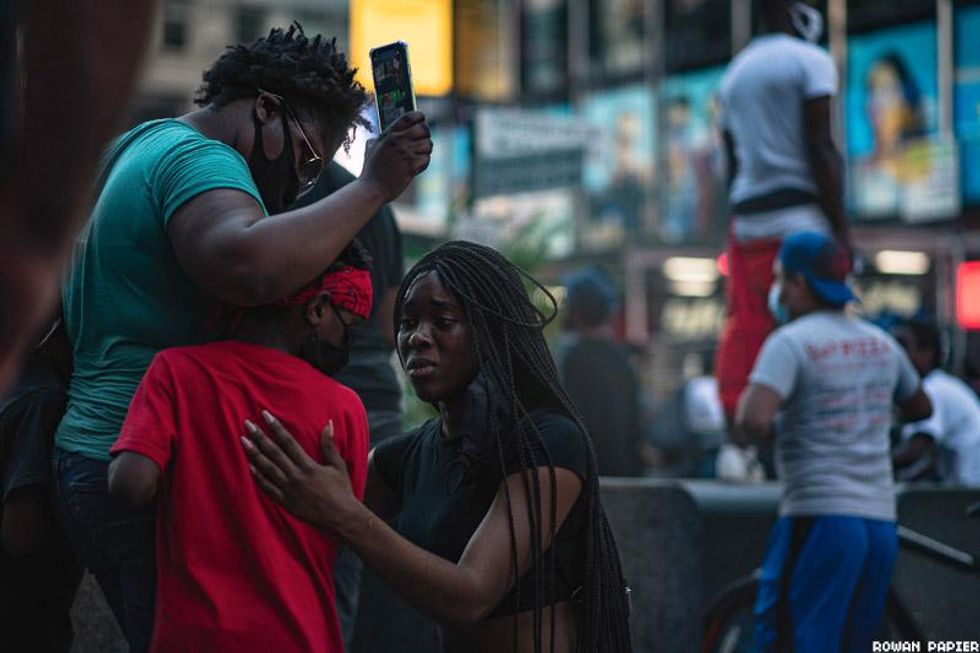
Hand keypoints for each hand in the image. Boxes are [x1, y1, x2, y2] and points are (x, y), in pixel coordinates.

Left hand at [241, 410, 356, 531]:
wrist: (340, 517)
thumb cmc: (342, 490)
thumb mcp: (337, 465)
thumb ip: (329, 445)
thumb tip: (328, 423)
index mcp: (308, 465)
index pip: (288, 442)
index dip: (276, 427)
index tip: (265, 415)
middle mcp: (296, 476)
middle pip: (274, 453)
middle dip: (260, 437)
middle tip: (247, 424)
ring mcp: (289, 490)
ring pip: (267, 469)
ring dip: (254, 454)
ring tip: (243, 441)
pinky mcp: (286, 502)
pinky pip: (268, 488)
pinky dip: (258, 477)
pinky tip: (250, 467)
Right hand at [360, 112, 432, 201]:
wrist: (372, 189)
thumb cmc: (372, 171)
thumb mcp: (373, 149)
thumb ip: (382, 139)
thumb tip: (387, 134)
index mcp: (389, 134)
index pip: (409, 117)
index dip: (419, 116)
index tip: (422, 119)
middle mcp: (398, 141)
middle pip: (423, 129)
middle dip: (426, 135)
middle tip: (423, 140)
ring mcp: (405, 153)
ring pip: (428, 144)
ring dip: (426, 151)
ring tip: (419, 157)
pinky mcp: (411, 165)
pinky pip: (426, 158)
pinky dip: (423, 164)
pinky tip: (415, 168)